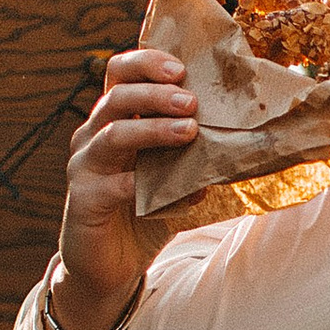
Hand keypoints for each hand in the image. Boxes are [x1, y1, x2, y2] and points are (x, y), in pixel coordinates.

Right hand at [50, 44, 197, 329]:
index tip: (180, 68)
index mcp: (113, 118)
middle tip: (192, 101)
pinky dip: (157, 189)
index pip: (119, 73)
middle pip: (116, 95)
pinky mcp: (84, 199)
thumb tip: (245, 132)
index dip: (146, 62)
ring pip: (114, 133)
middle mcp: (92, 135)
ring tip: (190, 131)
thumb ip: (196, 152)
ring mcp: (85, 165)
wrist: (110, 267)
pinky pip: (118, 186)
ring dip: (154, 129)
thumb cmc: (144, 212)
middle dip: (156, 93)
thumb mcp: (172, 174)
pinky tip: (189, 194)